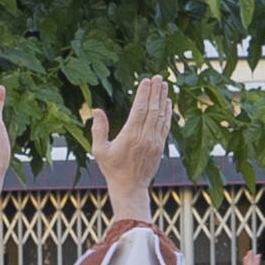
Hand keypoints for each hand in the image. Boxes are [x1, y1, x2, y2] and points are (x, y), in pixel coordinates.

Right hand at [83, 75, 173, 214]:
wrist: (130, 187)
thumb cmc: (112, 169)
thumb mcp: (99, 150)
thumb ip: (98, 129)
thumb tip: (96, 110)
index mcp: (130, 136)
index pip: (139, 109)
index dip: (144, 93)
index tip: (146, 80)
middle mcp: (145, 137)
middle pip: (153, 109)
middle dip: (156, 91)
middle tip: (159, 76)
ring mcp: (155, 142)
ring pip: (161, 116)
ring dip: (163, 99)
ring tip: (164, 85)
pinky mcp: (160, 146)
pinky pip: (165, 125)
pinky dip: (168, 113)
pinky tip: (168, 102)